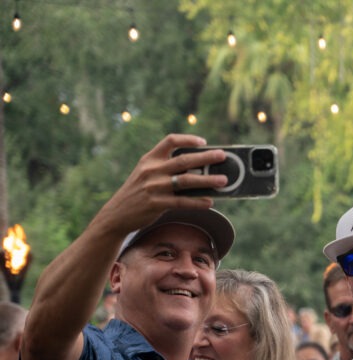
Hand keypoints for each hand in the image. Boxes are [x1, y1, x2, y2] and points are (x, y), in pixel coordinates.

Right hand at [89, 134, 227, 240]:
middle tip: (223, 156)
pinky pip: (182, 202)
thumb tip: (199, 171)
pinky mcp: (156, 204)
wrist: (117, 214)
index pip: (170, 141)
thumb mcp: (146, 174)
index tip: (203, 141)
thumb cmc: (138, 193)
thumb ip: (166, 169)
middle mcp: (151, 170)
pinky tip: (209, 202)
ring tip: (223, 181)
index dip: (188, 139)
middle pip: (184, 160)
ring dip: (207, 180)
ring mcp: (154, 187)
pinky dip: (197, 202)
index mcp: (149, 159)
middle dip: (206, 157)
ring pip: (186, 181)